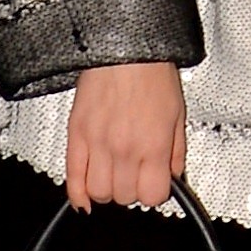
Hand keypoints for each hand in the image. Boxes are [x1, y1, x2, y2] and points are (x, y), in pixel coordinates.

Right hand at [64, 62, 187, 212]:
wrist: (124, 49)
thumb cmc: (153, 74)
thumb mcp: (178, 114)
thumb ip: (176, 152)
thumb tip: (174, 177)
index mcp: (154, 145)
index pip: (152, 196)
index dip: (155, 193)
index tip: (155, 183)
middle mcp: (125, 149)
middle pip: (125, 197)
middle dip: (132, 190)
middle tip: (135, 174)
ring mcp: (98, 144)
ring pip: (99, 192)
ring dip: (107, 190)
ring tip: (114, 177)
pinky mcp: (76, 135)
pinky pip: (72, 176)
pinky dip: (77, 194)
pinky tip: (84, 201)